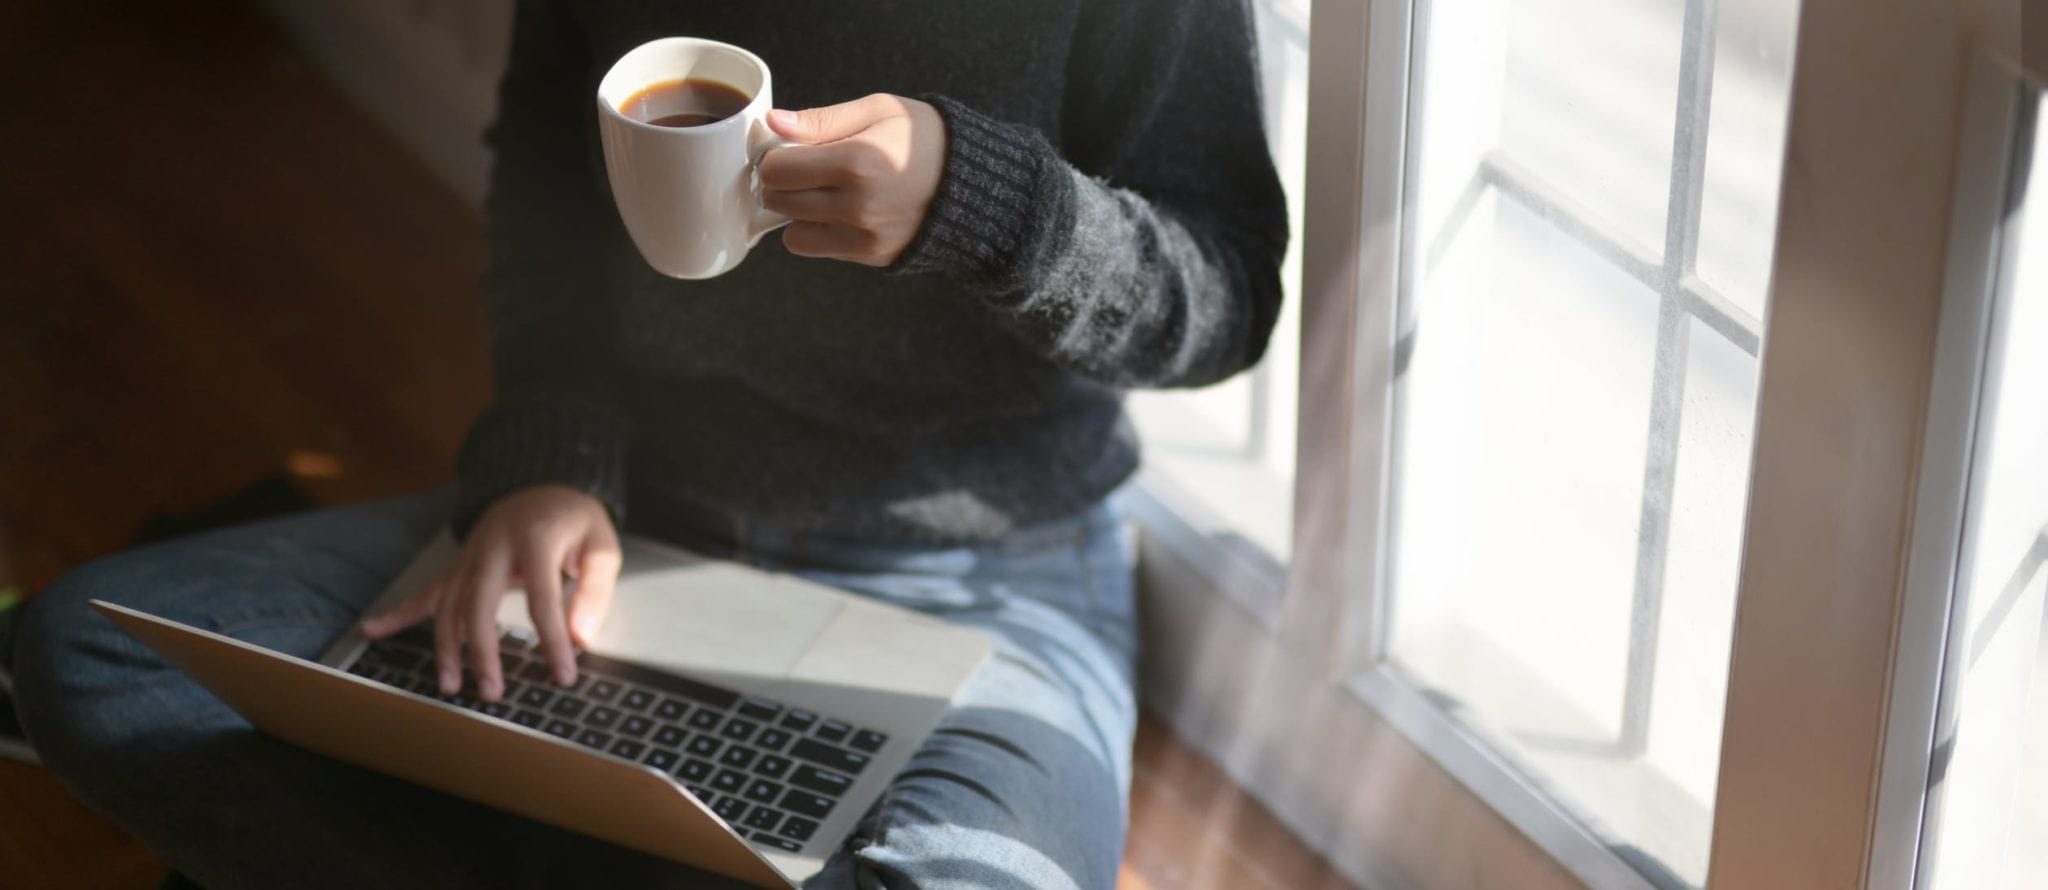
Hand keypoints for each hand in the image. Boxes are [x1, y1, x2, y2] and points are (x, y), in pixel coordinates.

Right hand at [359, 485, 620, 701]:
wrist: (542, 483)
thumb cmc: (575, 520)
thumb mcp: (602, 545)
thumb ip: (595, 589)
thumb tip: (582, 637)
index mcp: (535, 538)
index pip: (542, 597)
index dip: (552, 640)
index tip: (563, 675)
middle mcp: (493, 546)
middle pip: (478, 602)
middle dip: (482, 651)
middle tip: (492, 692)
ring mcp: (470, 555)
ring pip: (448, 604)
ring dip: (446, 647)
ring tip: (450, 686)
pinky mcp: (459, 564)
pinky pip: (427, 591)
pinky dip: (400, 613)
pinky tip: (372, 630)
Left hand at [761, 93, 946, 266]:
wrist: (975, 185)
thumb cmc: (925, 140)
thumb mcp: (879, 111)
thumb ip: (822, 119)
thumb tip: (773, 123)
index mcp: (856, 161)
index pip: (777, 169)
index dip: (775, 156)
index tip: (790, 150)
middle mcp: (856, 205)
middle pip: (778, 200)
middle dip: (782, 183)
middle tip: (805, 169)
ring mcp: (863, 236)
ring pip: (791, 231)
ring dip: (797, 211)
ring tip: (824, 192)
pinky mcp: (870, 255)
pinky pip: (815, 248)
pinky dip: (817, 231)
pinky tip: (840, 212)